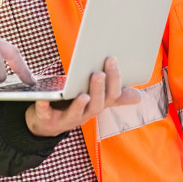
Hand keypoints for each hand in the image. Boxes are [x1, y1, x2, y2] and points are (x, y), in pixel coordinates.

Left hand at [25, 57, 142, 136]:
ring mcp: (66, 119)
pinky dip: (44, 106)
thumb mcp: (94, 100)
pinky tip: (43, 99)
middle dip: (98, 89)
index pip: (111, 96)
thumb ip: (114, 96)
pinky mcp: (47, 120)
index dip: (114, 79)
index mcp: (97, 106)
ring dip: (80, 104)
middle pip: (96, 106)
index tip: (112, 59)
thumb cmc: (73, 104)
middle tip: (98, 73)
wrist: (46, 123)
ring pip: (77, 114)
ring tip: (82, 94)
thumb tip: (139, 97)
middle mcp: (85, 115)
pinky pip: (46, 114)